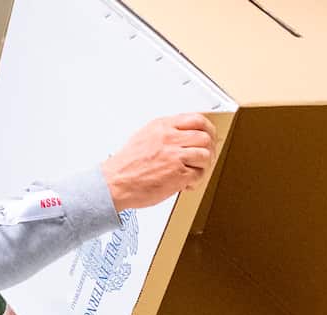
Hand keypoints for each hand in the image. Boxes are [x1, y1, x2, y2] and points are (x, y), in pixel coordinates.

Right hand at [101, 113, 216, 210]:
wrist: (116, 182)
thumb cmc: (127, 164)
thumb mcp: (145, 136)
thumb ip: (166, 133)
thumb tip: (184, 135)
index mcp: (162, 126)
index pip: (196, 119)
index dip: (208, 129)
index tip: (210, 136)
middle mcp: (170, 138)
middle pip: (205, 137)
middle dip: (210, 149)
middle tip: (207, 158)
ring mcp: (175, 156)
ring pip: (205, 156)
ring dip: (204, 166)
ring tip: (194, 173)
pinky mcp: (178, 175)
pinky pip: (198, 175)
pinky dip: (196, 181)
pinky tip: (186, 183)